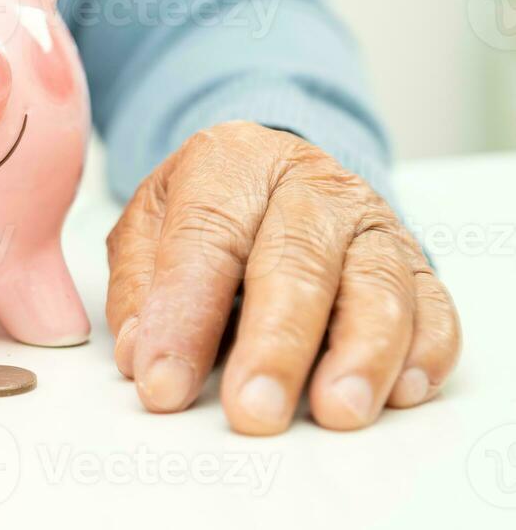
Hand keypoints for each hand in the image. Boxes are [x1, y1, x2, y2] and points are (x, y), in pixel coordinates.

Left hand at [106, 121, 459, 433]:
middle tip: (253, 408)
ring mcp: (370, 223)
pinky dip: (424, 352)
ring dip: (360, 355)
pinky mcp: (415, 263)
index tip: (164, 381)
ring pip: (377, 286)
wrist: (271, 174)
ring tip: (335, 410)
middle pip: (299, 262)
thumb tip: (141, 355)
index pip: (208, 236)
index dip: (185, 312)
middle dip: (275, 344)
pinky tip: (399, 393)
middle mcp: (310, 185)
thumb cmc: (206, 211)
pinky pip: (433, 308)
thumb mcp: (148, 226)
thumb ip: (139, 287)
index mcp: (232, 162)